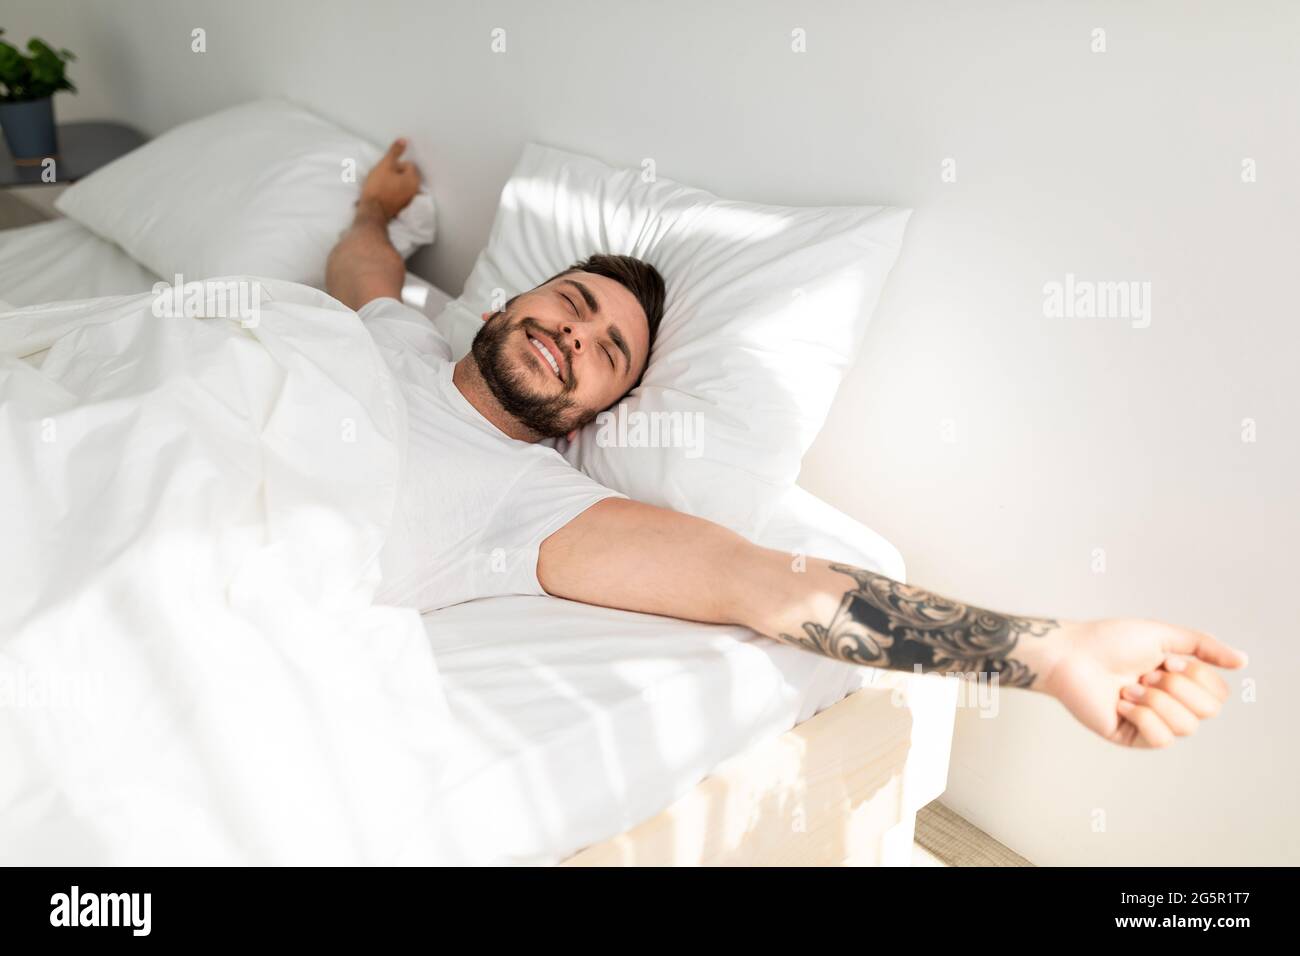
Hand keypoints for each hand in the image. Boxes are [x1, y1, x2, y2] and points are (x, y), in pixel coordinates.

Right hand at [360, 138, 420, 219]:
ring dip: (394, 182)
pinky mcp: (402, 206)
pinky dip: (393, 191)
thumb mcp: (385, 165)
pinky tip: (383, 193)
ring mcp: (409, 199)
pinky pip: (399, 193)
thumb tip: (404, 140)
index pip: (408, 165)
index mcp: (414, 180)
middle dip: (396, 173)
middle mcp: (415, 190)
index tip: (386, 170)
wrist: (372, 211)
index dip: (395, 165)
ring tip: (382, 184)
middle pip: (406, 174)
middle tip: (383, 177)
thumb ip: (395, 152)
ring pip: (402, 184)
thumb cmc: (378, 187)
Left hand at [1040, 619, 1247, 747]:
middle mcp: (1169, 703)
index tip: (1165, 659)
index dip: (1195, 675)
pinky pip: (1160, 739)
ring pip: (1186, 726)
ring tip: (1128, 687)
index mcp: (1179, 681)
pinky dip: (1142, 715)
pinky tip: (1120, 702)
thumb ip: (1202, 647)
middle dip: (1177, 686)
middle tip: (1145, 673)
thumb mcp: (1162, 635)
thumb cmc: (1109, 641)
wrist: (1070, 655)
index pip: (1218, 694)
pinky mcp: (1131, 737)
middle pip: (1209, 711)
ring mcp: (1150, 722)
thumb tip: (1242, 660)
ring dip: (1155, 699)